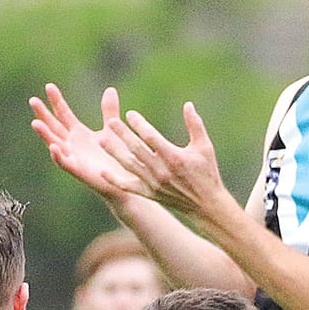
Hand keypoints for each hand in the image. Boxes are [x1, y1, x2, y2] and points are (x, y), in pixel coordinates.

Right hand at [30, 84, 142, 200]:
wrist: (127, 180)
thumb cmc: (117, 156)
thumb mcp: (111, 128)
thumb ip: (109, 110)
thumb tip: (110, 89)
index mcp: (78, 133)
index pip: (63, 114)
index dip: (56, 101)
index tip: (49, 86)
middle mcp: (72, 144)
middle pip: (54, 126)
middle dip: (43, 114)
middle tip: (33, 100)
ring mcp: (73, 157)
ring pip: (55, 143)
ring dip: (45, 134)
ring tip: (35, 123)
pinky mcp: (79, 171)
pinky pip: (65, 163)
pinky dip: (58, 155)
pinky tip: (53, 146)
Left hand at [101, 99, 233, 227]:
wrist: (207, 204)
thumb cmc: (207, 172)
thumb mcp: (204, 147)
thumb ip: (195, 125)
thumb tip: (188, 105)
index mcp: (173, 157)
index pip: (151, 137)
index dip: (139, 124)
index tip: (129, 114)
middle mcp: (161, 170)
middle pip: (136, 149)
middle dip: (122, 134)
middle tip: (110, 122)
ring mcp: (154, 183)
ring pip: (129, 165)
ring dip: (114, 153)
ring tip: (101, 140)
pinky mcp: (150, 194)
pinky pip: (129, 186)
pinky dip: (115, 180)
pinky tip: (103, 172)